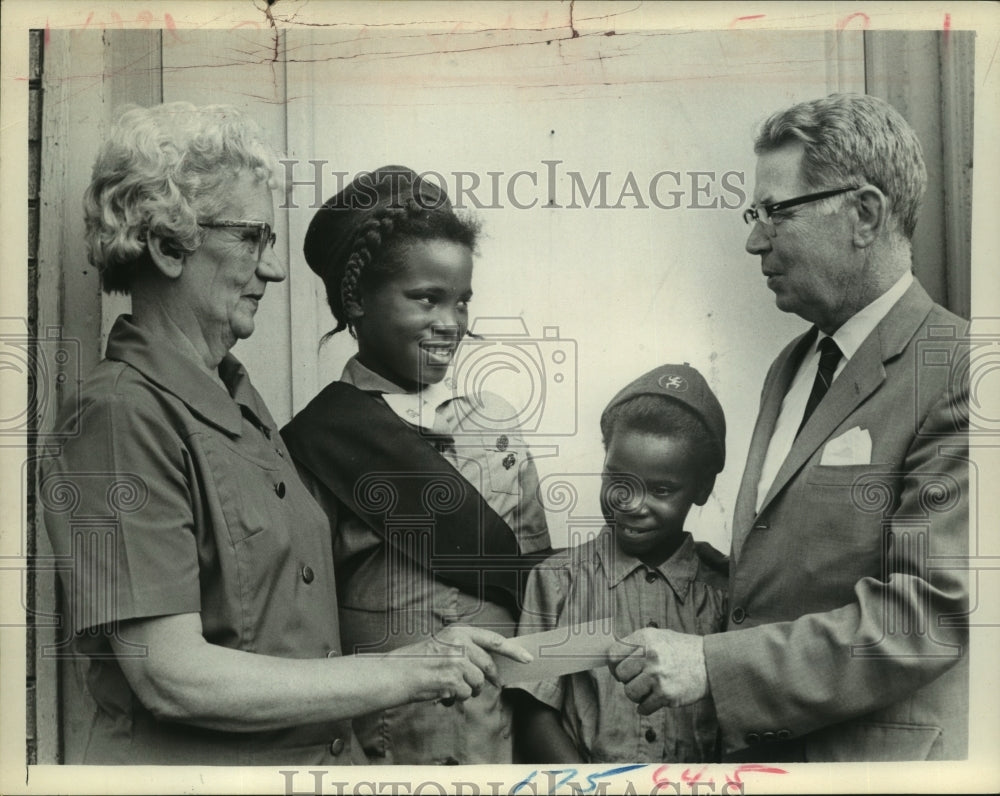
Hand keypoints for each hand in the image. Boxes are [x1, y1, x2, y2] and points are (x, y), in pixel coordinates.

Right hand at [391, 624, 532, 704]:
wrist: (396, 674)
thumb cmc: (418, 662)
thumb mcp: (443, 645)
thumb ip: (466, 650)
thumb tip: (491, 665)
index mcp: (459, 631)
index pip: (493, 640)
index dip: (513, 650)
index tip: (528, 658)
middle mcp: (459, 644)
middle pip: (488, 666)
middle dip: (490, 679)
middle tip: (488, 684)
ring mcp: (456, 661)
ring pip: (477, 683)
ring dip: (468, 691)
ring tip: (451, 688)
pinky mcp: (452, 680)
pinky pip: (465, 695)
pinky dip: (456, 699)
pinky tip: (442, 694)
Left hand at [608, 628, 708, 713]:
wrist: (710, 663)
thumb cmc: (681, 650)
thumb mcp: (658, 636)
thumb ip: (635, 645)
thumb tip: (611, 658)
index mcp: (645, 638)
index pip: (613, 654)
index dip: (614, 665)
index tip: (620, 670)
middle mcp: (649, 655)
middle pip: (620, 675)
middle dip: (627, 679)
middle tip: (639, 679)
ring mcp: (657, 676)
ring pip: (630, 693)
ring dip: (637, 694)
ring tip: (649, 689)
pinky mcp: (666, 694)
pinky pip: (643, 707)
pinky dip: (646, 706)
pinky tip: (655, 698)